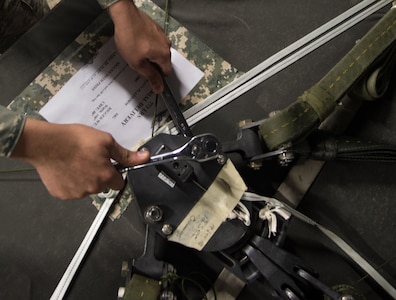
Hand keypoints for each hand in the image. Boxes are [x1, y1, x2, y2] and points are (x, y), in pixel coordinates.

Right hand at [11, 118, 149, 199]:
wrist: (46, 143)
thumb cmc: (74, 140)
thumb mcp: (105, 141)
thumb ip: (125, 154)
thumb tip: (144, 157)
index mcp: (106, 177)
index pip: (119, 182)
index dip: (115, 173)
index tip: (109, 165)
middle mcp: (93, 188)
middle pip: (102, 185)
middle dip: (99, 175)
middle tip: (89, 159)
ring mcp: (76, 193)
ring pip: (87, 188)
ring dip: (84, 179)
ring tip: (75, 162)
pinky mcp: (62, 194)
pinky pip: (71, 190)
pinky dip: (70, 182)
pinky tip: (66, 168)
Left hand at [108, 0, 171, 92]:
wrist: (125, 16)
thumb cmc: (130, 40)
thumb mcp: (138, 64)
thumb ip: (151, 77)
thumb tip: (160, 89)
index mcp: (164, 56)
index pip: (166, 72)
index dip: (158, 76)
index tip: (147, 76)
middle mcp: (167, 45)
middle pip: (163, 61)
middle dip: (153, 65)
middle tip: (139, 64)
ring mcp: (162, 35)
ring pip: (158, 51)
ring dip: (150, 54)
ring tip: (136, 52)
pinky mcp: (156, 28)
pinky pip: (155, 42)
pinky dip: (148, 45)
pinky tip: (137, 43)